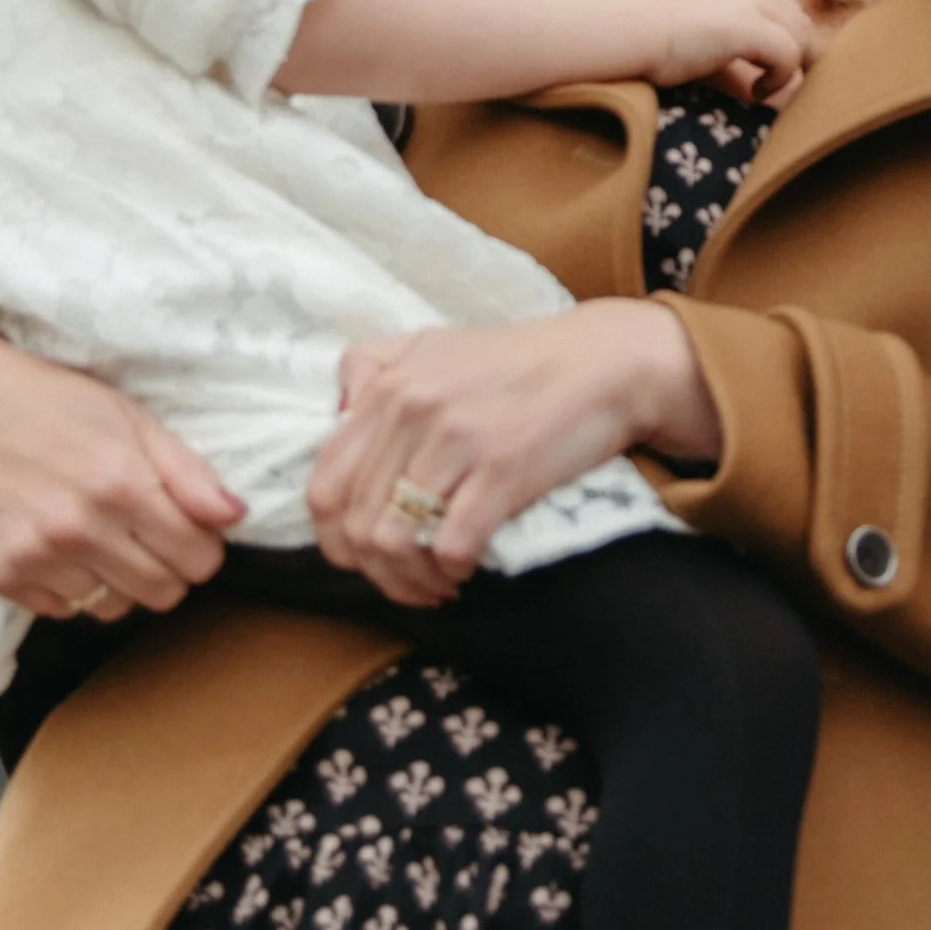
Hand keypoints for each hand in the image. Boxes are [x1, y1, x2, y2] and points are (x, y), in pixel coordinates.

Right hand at [0, 325, 243, 617]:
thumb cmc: (46, 403)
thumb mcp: (129, 417)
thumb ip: (188, 472)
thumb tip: (234, 516)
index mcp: (122, 484)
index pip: (200, 558)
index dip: (203, 546)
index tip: (187, 529)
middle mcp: (80, 529)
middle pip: (164, 593)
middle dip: (168, 568)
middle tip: (148, 535)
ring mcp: (36, 558)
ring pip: (115, 610)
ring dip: (120, 581)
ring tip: (102, 538)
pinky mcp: (0, 578)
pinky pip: (65, 611)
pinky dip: (72, 587)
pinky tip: (60, 547)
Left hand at [306, 303, 722, 599]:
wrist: (606, 362)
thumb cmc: (520, 360)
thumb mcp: (432, 344)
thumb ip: (371, 369)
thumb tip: (336, 419)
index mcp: (388, 388)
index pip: (324, 485)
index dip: (335, 540)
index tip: (364, 558)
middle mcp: (412, 411)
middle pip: (355, 525)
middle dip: (375, 573)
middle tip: (407, 582)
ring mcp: (457, 441)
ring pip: (393, 542)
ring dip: (410, 581)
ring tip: (436, 585)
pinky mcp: (503, 469)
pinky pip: (450, 544)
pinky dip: (451, 571)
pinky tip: (465, 572)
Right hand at [627, 0, 810, 105]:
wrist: (625, 31)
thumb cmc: (652, 40)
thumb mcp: (702, 38)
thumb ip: (736, 56)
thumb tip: (766, 93)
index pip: (786, 9)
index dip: (789, 43)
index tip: (773, 72)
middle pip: (799, 22)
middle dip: (797, 58)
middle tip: (776, 87)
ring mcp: (749, 1)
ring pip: (800, 39)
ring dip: (789, 71)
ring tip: (762, 90)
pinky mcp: (747, 24)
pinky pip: (789, 55)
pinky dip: (780, 79)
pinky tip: (757, 92)